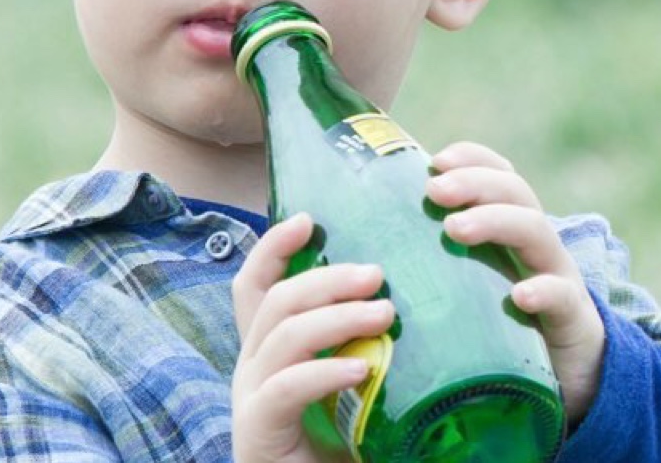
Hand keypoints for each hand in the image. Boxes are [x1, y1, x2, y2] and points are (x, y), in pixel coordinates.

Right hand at [230, 213, 394, 462]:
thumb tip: (410, 297)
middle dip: (327, 279)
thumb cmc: (345, 443)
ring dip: (336, 317)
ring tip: (383, 315)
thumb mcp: (357, 382)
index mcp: (271, 351)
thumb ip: (368, 345)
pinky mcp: (257, 432)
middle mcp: (253, 368)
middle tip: (377, 275)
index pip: (257, 287)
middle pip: (277, 301)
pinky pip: (285, 389)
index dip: (274, 247)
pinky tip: (359, 371)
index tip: (310, 219)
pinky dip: (324, 373)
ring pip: (283, 337)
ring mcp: (250, 399)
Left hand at [426, 141, 605, 423]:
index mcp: (512, 229)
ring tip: (455, 228)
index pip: (500, 176)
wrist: (572, 376)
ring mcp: (558, 276)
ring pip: (536, 232)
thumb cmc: (506, 327)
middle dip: (475, 183)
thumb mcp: (474, 286)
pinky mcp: (571, 318)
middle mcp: (537, 243)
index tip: (436, 160)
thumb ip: (438, 265)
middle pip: (516, 192)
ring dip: (495, 221)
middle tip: (435, 190)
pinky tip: (519, 296)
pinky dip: (542, 291)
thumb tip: (367, 251)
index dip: (473, 159)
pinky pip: (562, 297)